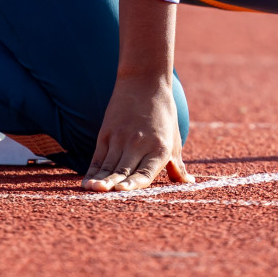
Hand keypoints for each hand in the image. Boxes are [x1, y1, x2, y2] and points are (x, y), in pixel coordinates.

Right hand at [82, 74, 193, 190]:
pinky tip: (87, 182)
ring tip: (92, 190)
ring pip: (108, 165)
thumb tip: (190, 182)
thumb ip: (178, 165)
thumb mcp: (173, 140)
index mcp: (159, 149)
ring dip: (99, 180)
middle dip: (113, 184)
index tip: (122, 191)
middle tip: (103, 195)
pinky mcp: (107, 133)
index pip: (145, 172)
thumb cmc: (163, 114)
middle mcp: (139, 144)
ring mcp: (120, 138)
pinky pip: (98, 157)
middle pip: (124, 170)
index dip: (133, 184)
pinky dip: (92, 171)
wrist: (144, 81)